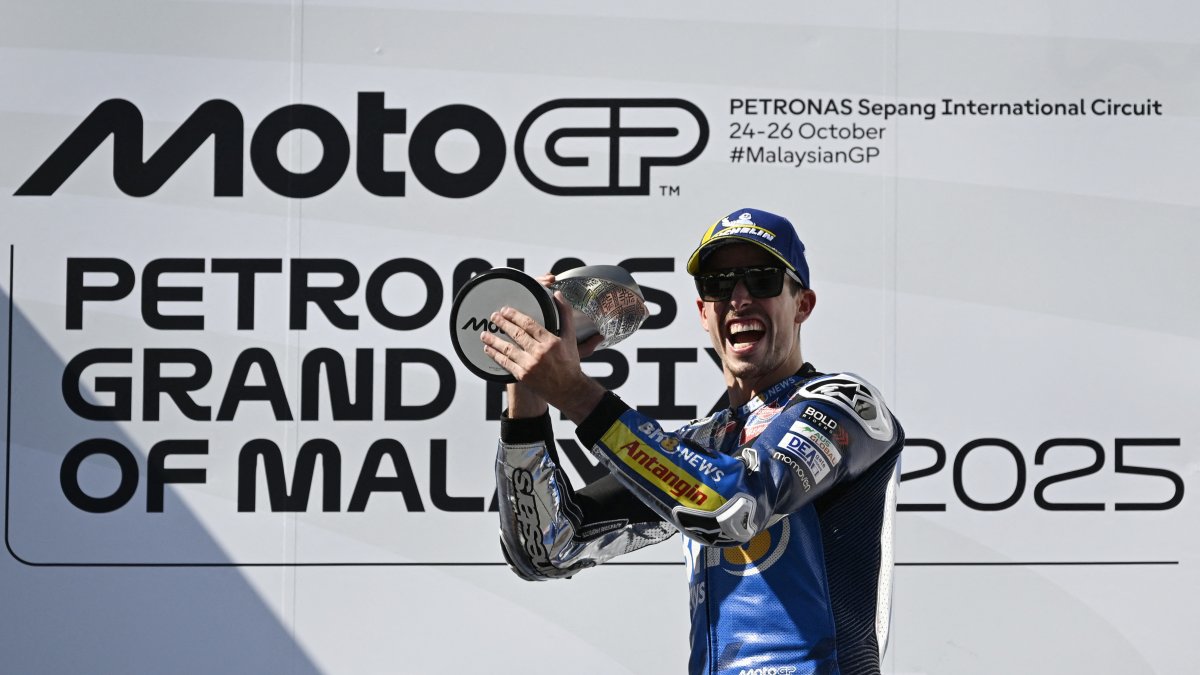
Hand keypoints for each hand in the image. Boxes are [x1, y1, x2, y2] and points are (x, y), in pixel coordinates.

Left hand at [482, 290, 604, 422]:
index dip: (515, 316)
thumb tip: (558, 295)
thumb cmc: (569, 363)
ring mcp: (530, 365)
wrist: (568, 389)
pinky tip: (488, 349)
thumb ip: (565, 314)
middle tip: (494, 316)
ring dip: (494, 340)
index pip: (529, 324)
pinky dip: (495, 355)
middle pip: (516, 334)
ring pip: (507, 348)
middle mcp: (539, 353)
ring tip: (485, 333)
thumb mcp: (571, 337)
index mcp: (550, 342)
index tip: (506, 310)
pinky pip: (506, 363)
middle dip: (502, 323)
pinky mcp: (523, 376)